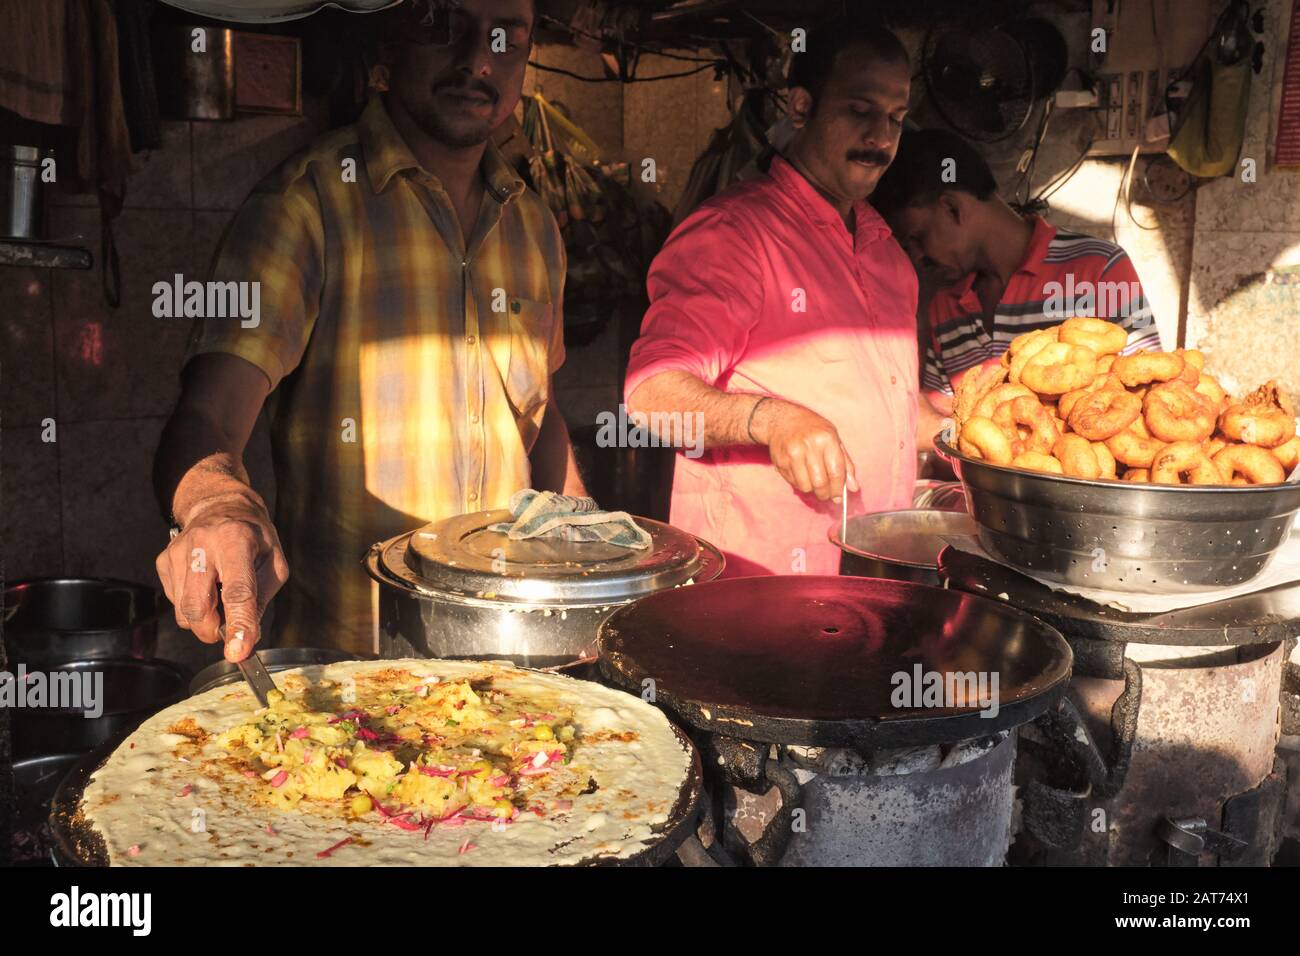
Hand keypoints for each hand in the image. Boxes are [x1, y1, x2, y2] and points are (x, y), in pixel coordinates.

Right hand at [155, 491, 288, 661]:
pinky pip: (175, 602)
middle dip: (213, 630)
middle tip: (227, 629)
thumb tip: (246, 639)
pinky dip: (192, 605)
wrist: (220, 506)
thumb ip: (261, 600)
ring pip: (183, 611)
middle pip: (199, 607)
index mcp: (236, 540)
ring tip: (219, 594)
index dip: (238, 624)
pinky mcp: (163, 560)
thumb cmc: (253, 537)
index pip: (237, 592)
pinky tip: (205, 585)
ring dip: (204, 618)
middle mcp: (202, 544)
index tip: (238, 652)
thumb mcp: (274, 563)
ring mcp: (177, 552)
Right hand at [751, 399, 858, 501]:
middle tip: (827, 495)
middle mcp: (809, 446)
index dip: (839, 488)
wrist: (782, 419)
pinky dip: (800, 484)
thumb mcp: (834, 439)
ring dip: (812, 490)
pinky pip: (793, 483)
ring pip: (805, 486)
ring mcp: (792, 454)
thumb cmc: (812, 429)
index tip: (839, 497)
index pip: (836, 471)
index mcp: (826, 439)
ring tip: (813, 481)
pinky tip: (802, 474)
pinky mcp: (780, 461)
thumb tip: (854, 488)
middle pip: (820, 482)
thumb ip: (845, 464)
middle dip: (825, 494)